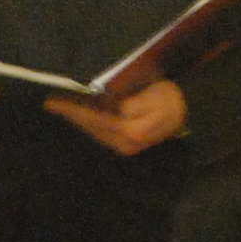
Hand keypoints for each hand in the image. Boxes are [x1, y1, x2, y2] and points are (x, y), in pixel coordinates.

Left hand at [44, 75, 187, 156]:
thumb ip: (133, 103)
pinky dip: (87, 124)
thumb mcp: (155, 95)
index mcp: (130, 131)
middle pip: (90, 128)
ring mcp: (124, 146)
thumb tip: (112, 107)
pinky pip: (100, 134)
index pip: (95, 118)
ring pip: (93, 132)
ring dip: (77, 120)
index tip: (54, 102)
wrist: (190, 112)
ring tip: (61, 107)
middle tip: (51, 103)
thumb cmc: (172, 99)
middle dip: (71, 115)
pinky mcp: (125, 145)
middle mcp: (124, 143)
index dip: (74, 110)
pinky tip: (80, 116)